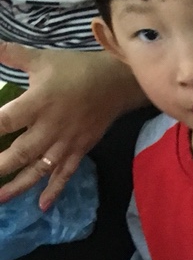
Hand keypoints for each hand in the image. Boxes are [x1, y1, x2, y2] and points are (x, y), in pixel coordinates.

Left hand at [0, 44, 143, 206]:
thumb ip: (12, 54)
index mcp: (38, 103)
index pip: (6, 120)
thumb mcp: (41, 59)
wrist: (114, 84)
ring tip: (1, 198)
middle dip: (0, 166)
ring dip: (19, 185)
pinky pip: (65, 174)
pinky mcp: (78, 151)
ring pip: (39, 169)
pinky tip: (41, 206)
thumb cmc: (75, 70)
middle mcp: (50, 128)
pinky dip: (54, 190)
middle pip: (20, 152)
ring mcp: (65, 143)